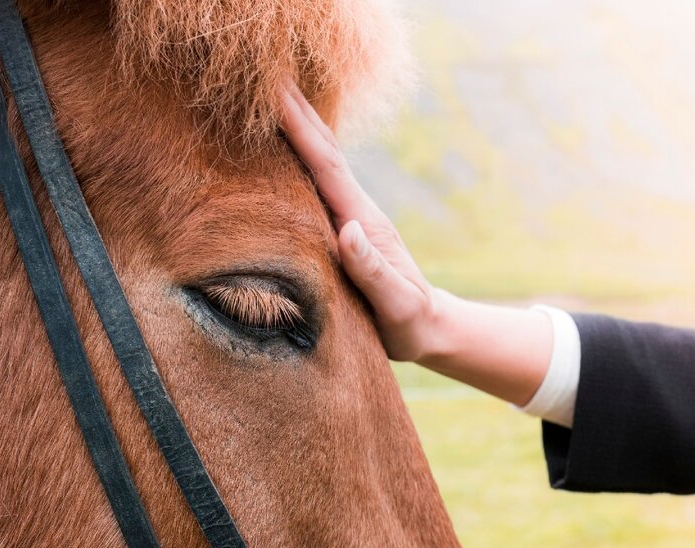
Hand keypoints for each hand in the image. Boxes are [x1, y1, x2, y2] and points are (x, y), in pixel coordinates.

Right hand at [279, 87, 440, 361]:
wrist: (428, 328)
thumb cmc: (408, 322)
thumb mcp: (395, 304)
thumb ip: (373, 272)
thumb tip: (350, 231)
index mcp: (363, 221)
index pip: (326, 166)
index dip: (301, 130)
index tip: (275, 95)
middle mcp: (357, 210)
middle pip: (324, 150)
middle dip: (297, 112)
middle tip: (266, 73)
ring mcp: (351, 217)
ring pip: (320, 163)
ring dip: (298, 127)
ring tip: (271, 96)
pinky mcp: (345, 228)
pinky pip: (317, 183)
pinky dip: (300, 157)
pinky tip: (285, 149)